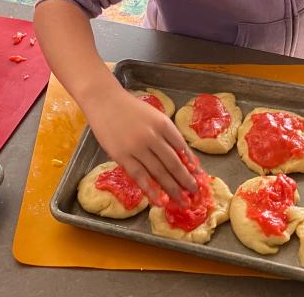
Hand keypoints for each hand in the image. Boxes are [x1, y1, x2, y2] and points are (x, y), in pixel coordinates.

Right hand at [82, 87, 198, 202]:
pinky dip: (150, 190)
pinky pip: (139, 176)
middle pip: (173, 163)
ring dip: (172, 189)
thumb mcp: (154, 116)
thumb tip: (183, 157)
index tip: (199, 177)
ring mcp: (137, 147)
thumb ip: (166, 134)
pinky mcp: (122, 156)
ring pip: (158, 173)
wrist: (104, 101)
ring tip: (182, 202)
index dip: (191, 164)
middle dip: (186, 180)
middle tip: (194, 193)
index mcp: (163, 124)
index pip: (182, 148)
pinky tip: (159, 200)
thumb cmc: (130, 108)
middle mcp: (153, 137)